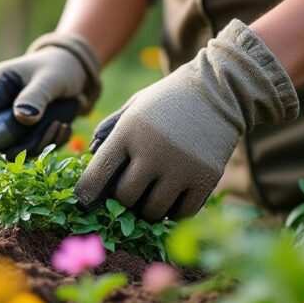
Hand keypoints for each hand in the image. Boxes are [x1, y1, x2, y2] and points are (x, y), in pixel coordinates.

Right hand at [0, 32, 100, 156]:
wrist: (76, 71)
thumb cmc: (60, 68)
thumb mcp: (50, 80)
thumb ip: (35, 97)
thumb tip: (22, 118)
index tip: (10, 143)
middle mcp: (1, 104)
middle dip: (22, 143)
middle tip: (50, 130)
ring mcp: (13, 119)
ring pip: (15, 146)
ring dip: (40, 143)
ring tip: (61, 125)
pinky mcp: (27, 130)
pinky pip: (32, 147)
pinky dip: (49, 142)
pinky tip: (63, 126)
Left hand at [74, 20, 298, 221]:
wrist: (219, 89)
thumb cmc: (169, 100)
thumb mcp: (134, 105)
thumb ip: (110, 129)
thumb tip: (91, 158)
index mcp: (129, 132)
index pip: (97, 174)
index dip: (86, 193)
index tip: (83, 203)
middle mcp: (153, 152)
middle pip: (126, 198)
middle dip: (123, 200)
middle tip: (129, 195)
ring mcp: (181, 167)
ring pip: (153, 211)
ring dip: (148, 210)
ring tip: (150, 199)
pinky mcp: (206, 178)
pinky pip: (183, 213)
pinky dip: (174, 212)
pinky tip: (172, 201)